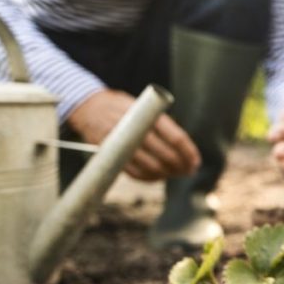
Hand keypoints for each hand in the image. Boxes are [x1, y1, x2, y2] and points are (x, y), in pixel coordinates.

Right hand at [67, 89, 199, 181]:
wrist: (88, 107)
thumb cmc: (123, 107)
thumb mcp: (142, 105)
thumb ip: (160, 123)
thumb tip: (184, 148)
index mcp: (146, 114)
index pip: (175, 137)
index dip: (188, 152)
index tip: (195, 162)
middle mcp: (134, 129)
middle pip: (165, 154)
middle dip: (181, 166)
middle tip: (189, 170)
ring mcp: (121, 143)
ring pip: (150, 166)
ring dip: (167, 174)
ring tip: (176, 174)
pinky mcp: (110, 155)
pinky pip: (133, 173)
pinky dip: (149, 178)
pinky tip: (158, 176)